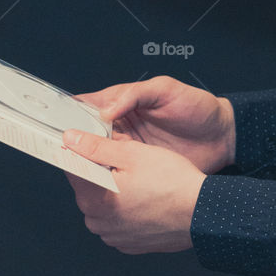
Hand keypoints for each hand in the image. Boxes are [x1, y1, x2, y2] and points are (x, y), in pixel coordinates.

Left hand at [61, 130, 205, 253]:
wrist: (202, 213)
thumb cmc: (172, 182)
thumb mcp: (132, 153)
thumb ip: (96, 147)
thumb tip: (70, 138)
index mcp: (93, 199)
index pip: (72, 169)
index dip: (84, 151)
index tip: (97, 143)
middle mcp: (98, 222)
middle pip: (88, 187)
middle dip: (102, 171)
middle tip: (128, 159)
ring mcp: (114, 236)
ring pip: (104, 204)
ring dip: (115, 190)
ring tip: (141, 179)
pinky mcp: (130, 243)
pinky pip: (120, 220)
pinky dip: (128, 208)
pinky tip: (147, 197)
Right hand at [70, 75, 235, 173]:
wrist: (223, 137)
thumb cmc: (197, 106)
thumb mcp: (165, 90)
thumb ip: (134, 95)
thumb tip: (105, 110)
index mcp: (124, 103)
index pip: (89, 106)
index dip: (71, 113)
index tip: (53, 121)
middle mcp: (122, 127)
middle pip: (87, 135)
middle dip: (73, 142)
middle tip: (58, 150)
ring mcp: (130, 150)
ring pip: (98, 157)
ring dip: (87, 163)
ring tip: (72, 169)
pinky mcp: (140, 170)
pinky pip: (116, 175)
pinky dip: (105, 179)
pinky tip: (97, 185)